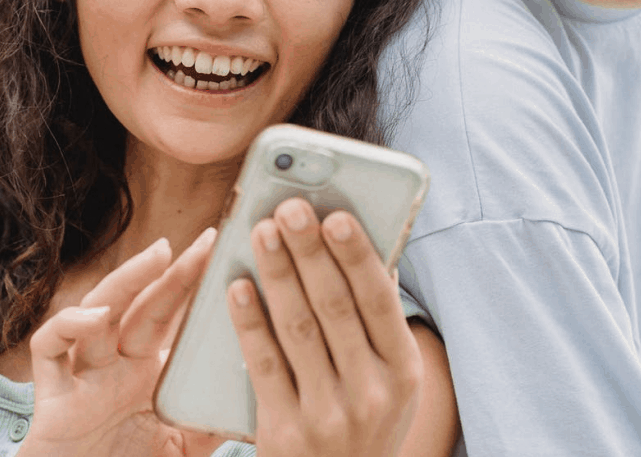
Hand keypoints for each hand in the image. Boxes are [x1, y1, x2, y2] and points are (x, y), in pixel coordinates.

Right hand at [22, 229, 219, 456]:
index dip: (197, 286)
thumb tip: (256, 395)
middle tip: (207, 242)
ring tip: (159, 255)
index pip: (174, 317)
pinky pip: (49, 347)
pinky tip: (97, 318)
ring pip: (98, 309)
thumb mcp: (180, 450)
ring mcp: (83, 376)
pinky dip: (68, 326)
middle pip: (143, 304)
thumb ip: (209, 423)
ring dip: (127, 279)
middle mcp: (115, 366)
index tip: (228, 255)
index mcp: (146, 374)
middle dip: (174, 270)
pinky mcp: (51, 397)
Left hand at [228, 199, 422, 456]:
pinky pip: (264, 366)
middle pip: (335, 306)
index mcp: (403, 369)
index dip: (357, 255)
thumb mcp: (391, 377)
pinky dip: (250, 323)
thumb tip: (369, 245)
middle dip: (310, 251)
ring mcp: (328, 415)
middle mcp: (371, 392)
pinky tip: (237, 287)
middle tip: (289, 208)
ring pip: (298, 329)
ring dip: (277, 274)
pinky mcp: (285, 432)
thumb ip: (379, 318)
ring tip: (262, 231)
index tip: (336, 215)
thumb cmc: (365, 419)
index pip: (380, 300)